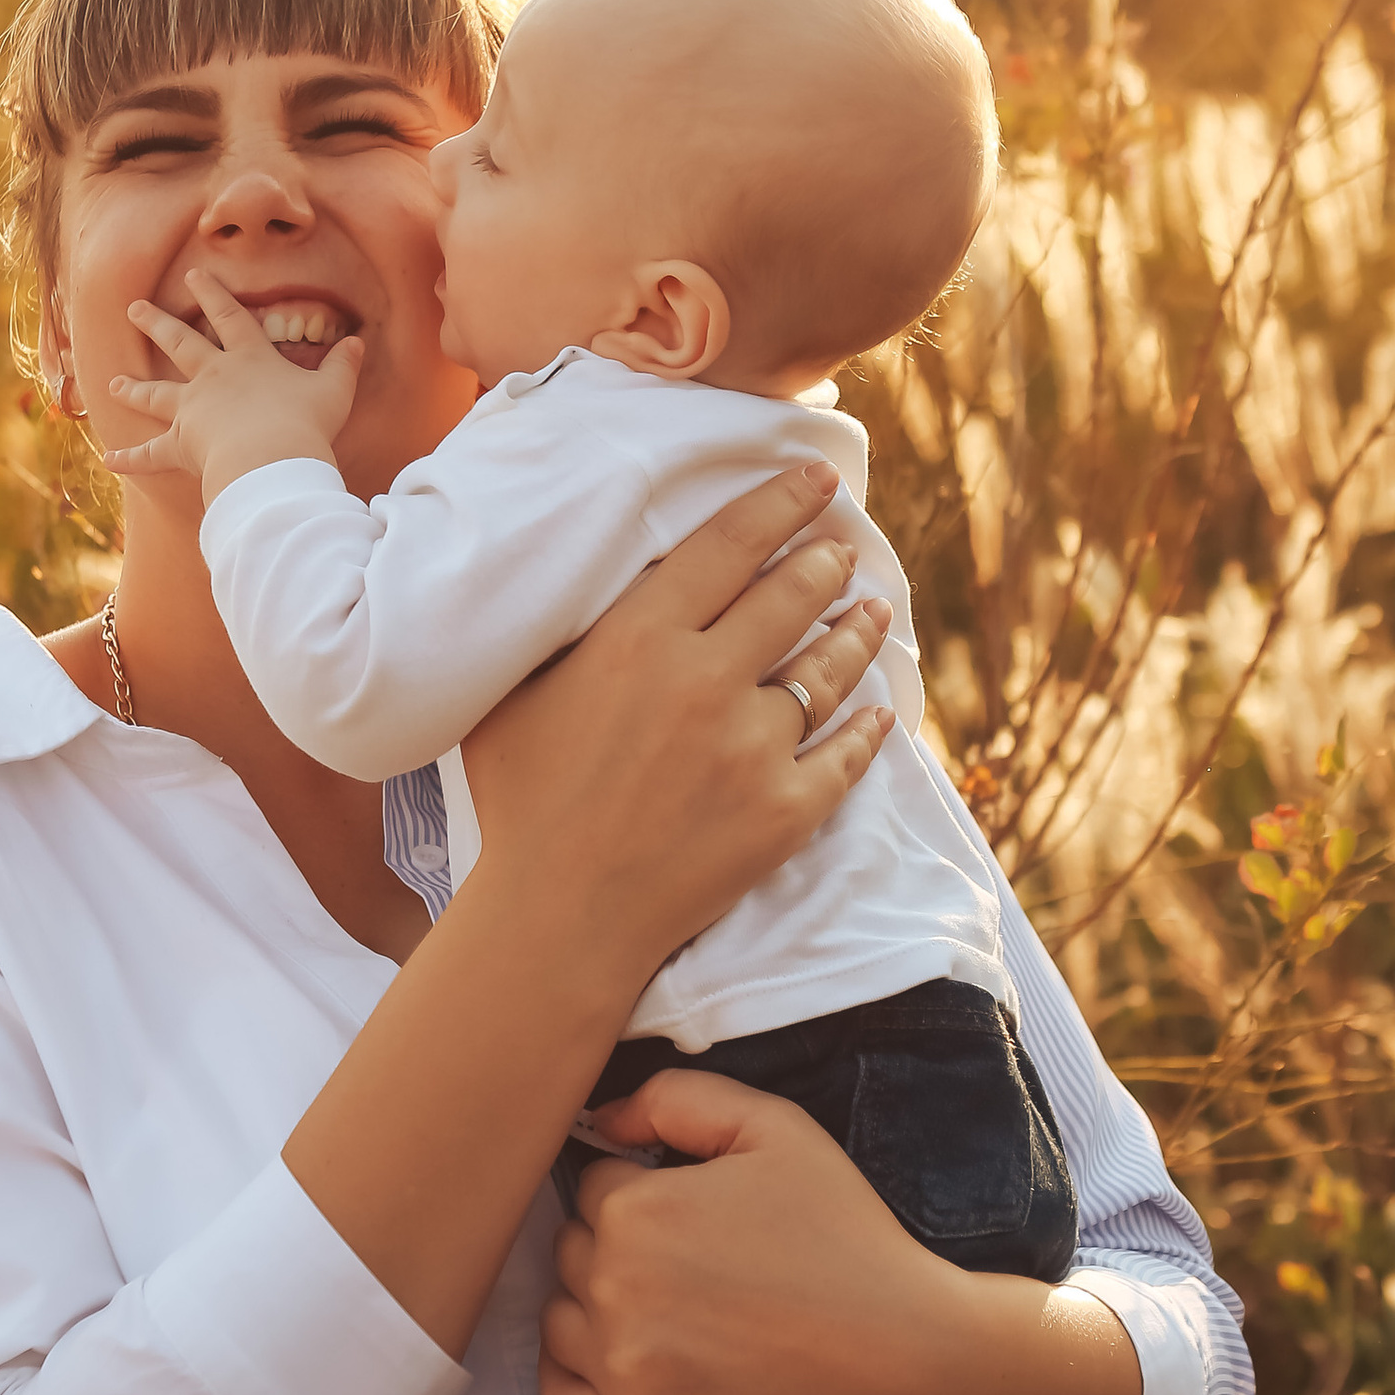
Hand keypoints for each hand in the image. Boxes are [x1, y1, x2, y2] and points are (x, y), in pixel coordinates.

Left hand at [104, 262, 362, 497]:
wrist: (271, 458)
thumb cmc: (305, 423)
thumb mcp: (335, 390)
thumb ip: (344, 365)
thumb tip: (358, 342)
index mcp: (249, 359)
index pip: (229, 316)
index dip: (212, 293)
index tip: (195, 274)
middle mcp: (213, 378)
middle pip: (180, 343)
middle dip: (156, 323)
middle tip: (134, 308)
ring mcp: (192, 410)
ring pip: (156, 394)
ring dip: (134, 387)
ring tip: (113, 382)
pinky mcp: (182, 445)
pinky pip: (151, 454)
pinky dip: (131, 458)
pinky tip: (109, 459)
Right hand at [456, 461, 895, 991]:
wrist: (558, 918)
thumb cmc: (521, 802)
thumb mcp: (516, 694)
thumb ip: (557, 631)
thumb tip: (575, 575)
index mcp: (639, 638)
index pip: (730, 544)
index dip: (780, 501)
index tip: (815, 476)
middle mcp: (707, 681)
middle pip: (792, 595)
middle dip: (825, 559)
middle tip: (842, 543)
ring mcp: (754, 748)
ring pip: (828, 668)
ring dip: (857, 631)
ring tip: (873, 609)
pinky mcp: (786, 811)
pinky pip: (845, 755)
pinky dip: (867, 727)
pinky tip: (879, 708)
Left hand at [540, 1064, 1144, 1394]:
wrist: (896, 1356)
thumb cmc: (841, 1234)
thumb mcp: (775, 1128)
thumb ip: (676, 1098)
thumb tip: (598, 1120)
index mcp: (634, 1209)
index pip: (593, 1183)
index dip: (644, 1189)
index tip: (697, 1213)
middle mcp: (613, 1287)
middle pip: (572, 1248)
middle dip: (619, 1244)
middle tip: (696, 1262)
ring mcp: (619, 1367)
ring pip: (559, 1317)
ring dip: (596, 1308)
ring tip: (675, 1311)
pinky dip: (579, 1376)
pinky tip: (627, 1358)